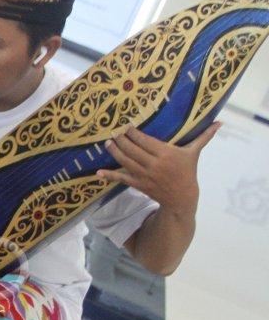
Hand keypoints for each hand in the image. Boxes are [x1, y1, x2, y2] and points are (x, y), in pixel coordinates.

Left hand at [97, 123, 219, 214]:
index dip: (133, 133)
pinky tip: (98, 172)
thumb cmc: (187, 171)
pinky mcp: (138, 184)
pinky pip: (121, 178)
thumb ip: (204, 136)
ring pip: (125, 161)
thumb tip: (220, 123)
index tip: (127, 127)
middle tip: (113, 133)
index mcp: (167, 153)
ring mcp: (145, 175)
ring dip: (114, 152)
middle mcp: (154, 164)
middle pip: (133, 149)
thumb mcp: (194, 153)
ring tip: (107, 143)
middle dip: (121, 140)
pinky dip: (109, 175)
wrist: (182, 197)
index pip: (145, 140)